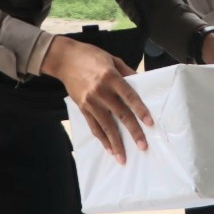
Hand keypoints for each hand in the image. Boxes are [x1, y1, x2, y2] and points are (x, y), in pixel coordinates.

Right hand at [40, 37, 151, 162]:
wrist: (64, 59)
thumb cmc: (91, 56)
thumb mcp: (113, 59)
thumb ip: (128, 72)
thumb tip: (143, 83)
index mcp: (111, 77)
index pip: (130, 97)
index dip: (140, 110)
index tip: (150, 123)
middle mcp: (101, 91)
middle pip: (120, 115)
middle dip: (133, 132)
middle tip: (143, 146)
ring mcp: (90, 101)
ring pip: (106, 126)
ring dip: (116, 143)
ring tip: (123, 157)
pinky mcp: (82, 107)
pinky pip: (94, 126)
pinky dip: (102, 139)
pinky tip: (109, 149)